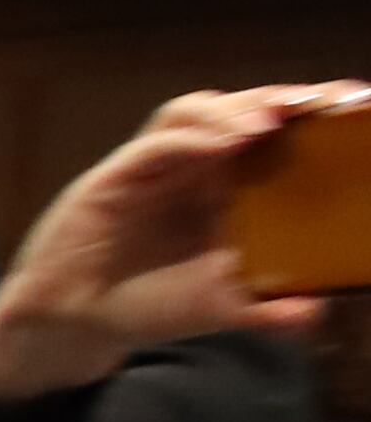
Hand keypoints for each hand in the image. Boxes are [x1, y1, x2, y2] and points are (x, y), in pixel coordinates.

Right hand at [0, 83, 355, 401]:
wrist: (77, 322)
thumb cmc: (147, 305)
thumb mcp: (221, 309)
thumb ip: (268, 310)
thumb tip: (315, 310)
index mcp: (224, 189)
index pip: (270, 136)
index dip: (307, 118)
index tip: (349, 107)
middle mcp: (193, 169)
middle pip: (237, 110)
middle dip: (278, 99)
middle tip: (320, 102)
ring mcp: (154, 168)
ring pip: (193, 112)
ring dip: (234, 109)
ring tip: (269, 121)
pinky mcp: (116, 176)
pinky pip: (156, 144)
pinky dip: (192, 138)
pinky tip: (224, 144)